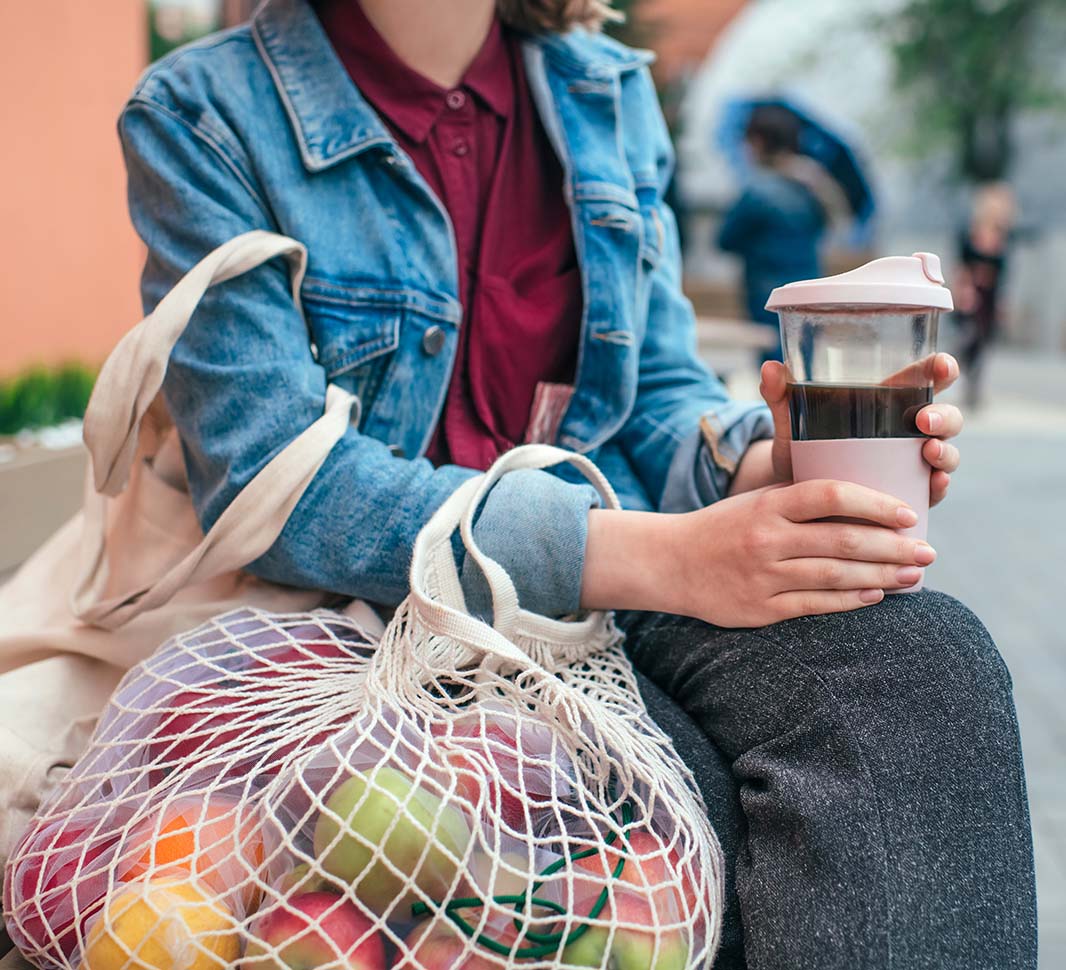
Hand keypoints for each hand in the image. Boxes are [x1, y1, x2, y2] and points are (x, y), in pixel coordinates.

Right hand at [582, 481, 936, 627]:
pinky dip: (850, 601)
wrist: (670, 563)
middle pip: (843, 540)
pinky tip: (876, 595)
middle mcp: (767, 539)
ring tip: (913, 574)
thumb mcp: (756, 500)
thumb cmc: (723, 527)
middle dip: (893, 546)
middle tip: (928, 550)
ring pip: (836, 576)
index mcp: (768, 505)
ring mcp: (764, 576)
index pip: (831, 496)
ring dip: (882, 576)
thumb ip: (801, 500)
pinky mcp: (760, 609)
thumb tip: (865, 502)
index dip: (875, 504)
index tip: (908, 513)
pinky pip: (815, 605)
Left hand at [758, 353, 963, 505]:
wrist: (795, 497)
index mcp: (887, 402)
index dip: (941, 369)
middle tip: (923, 421)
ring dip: (946, 451)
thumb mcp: (790, 424)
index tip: (942, 367)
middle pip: (945, 417)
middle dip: (944, 416)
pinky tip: (935, 484)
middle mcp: (907, 431)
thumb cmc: (801, 449)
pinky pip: (933, 490)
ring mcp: (911, 464)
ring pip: (947, 452)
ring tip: (928, 452)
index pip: (924, 378)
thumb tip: (769, 367)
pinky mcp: (907, 494)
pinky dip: (939, 486)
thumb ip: (781, 397)